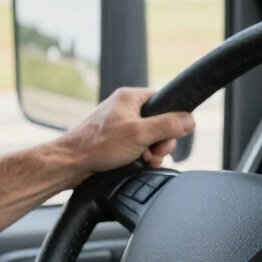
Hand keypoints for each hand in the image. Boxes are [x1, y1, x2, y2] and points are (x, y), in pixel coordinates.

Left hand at [54, 87, 194, 175]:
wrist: (72, 163)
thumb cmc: (98, 145)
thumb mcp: (140, 134)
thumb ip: (167, 126)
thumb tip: (190, 120)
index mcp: (130, 97)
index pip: (163, 101)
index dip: (170, 120)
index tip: (167, 135)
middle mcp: (125, 108)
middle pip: (159, 122)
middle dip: (161, 141)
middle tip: (154, 152)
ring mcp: (120, 125)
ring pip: (149, 136)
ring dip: (152, 151)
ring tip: (145, 160)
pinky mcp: (115, 140)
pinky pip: (138, 145)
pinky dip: (142, 156)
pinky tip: (138, 163)